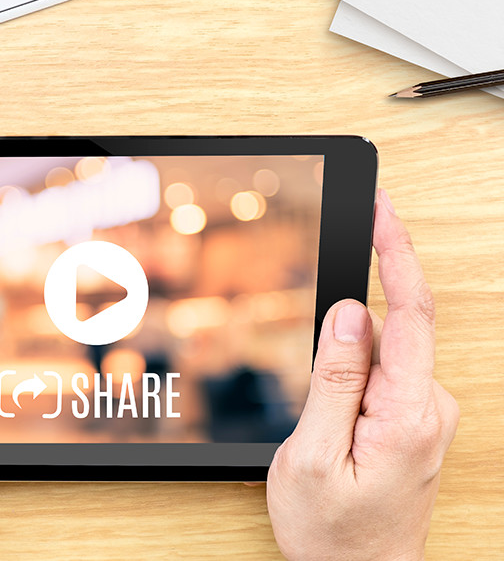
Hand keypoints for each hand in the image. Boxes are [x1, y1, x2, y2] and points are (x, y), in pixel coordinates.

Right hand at [267, 189, 458, 560]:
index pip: (410, 313)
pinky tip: (333, 422)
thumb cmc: (333, 531)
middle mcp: (429, 409)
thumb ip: (335, 379)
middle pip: (388, 332)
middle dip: (343, 337)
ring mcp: (424, 415)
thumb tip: (350, 313)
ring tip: (321, 431)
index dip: (396, 253)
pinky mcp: (413, 420)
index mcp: (407, 415)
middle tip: (317, 385)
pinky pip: (381, 375)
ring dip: (341, 371)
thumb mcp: (312, 455)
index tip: (382, 210)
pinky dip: (351, 377)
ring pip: (378, 356)